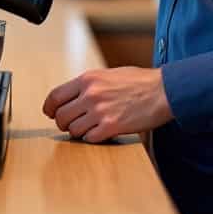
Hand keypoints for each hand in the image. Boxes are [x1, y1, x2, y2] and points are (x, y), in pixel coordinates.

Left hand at [42, 67, 174, 143]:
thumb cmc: (139, 82)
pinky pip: (89, 139)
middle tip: (71, 124)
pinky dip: (93, 138)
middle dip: (63, 123)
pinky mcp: (112, 127)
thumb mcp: (108, 74)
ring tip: (89, 128)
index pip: (55, 96)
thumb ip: (89, 84)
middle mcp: (90, 95)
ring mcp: (100, 111)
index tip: (50, 113)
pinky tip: (101, 133)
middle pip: (60, 116)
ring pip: (73, 130)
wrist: (163, 91)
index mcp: (88, 79)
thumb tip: (72, 96)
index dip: (49, 108)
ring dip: (78, 132)